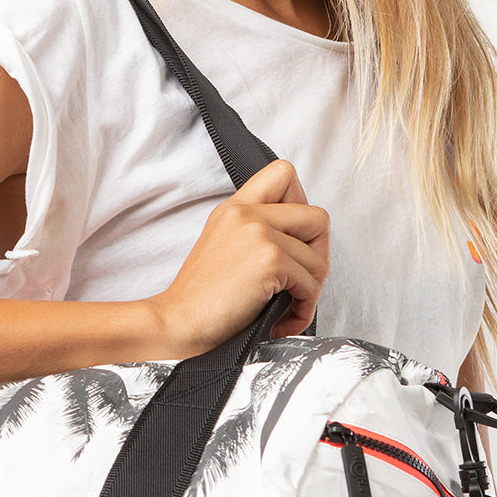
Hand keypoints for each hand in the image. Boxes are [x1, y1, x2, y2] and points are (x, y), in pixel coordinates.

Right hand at [145, 159, 330, 357]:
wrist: (177, 322)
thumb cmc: (198, 300)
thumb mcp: (221, 247)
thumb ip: (254, 233)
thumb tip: (299, 244)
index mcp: (234, 208)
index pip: (284, 174)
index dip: (302, 205)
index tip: (294, 239)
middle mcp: (247, 214)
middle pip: (317, 217)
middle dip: (319, 255)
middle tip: (303, 281)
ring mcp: (260, 234)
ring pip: (317, 257)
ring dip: (312, 289)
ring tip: (292, 308)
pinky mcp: (270, 261)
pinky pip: (310, 283)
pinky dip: (304, 308)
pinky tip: (285, 320)